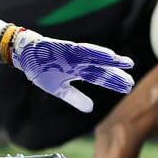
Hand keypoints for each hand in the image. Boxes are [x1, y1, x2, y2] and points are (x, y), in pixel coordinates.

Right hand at [10, 29, 134, 112]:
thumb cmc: (42, 70)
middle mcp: (80, 62)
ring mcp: (74, 55)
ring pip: (97, 58)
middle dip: (116, 74)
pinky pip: (84, 50)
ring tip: (127, 63)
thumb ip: (75, 97)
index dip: (113, 82)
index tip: (128, 86)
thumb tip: (91, 109)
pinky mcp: (67, 48)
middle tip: (131, 81)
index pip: (100, 77)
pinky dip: (97, 52)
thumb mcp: (58, 89)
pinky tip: (109, 55)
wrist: (26, 56)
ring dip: (112, 60)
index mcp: (79, 71)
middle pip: (102, 68)